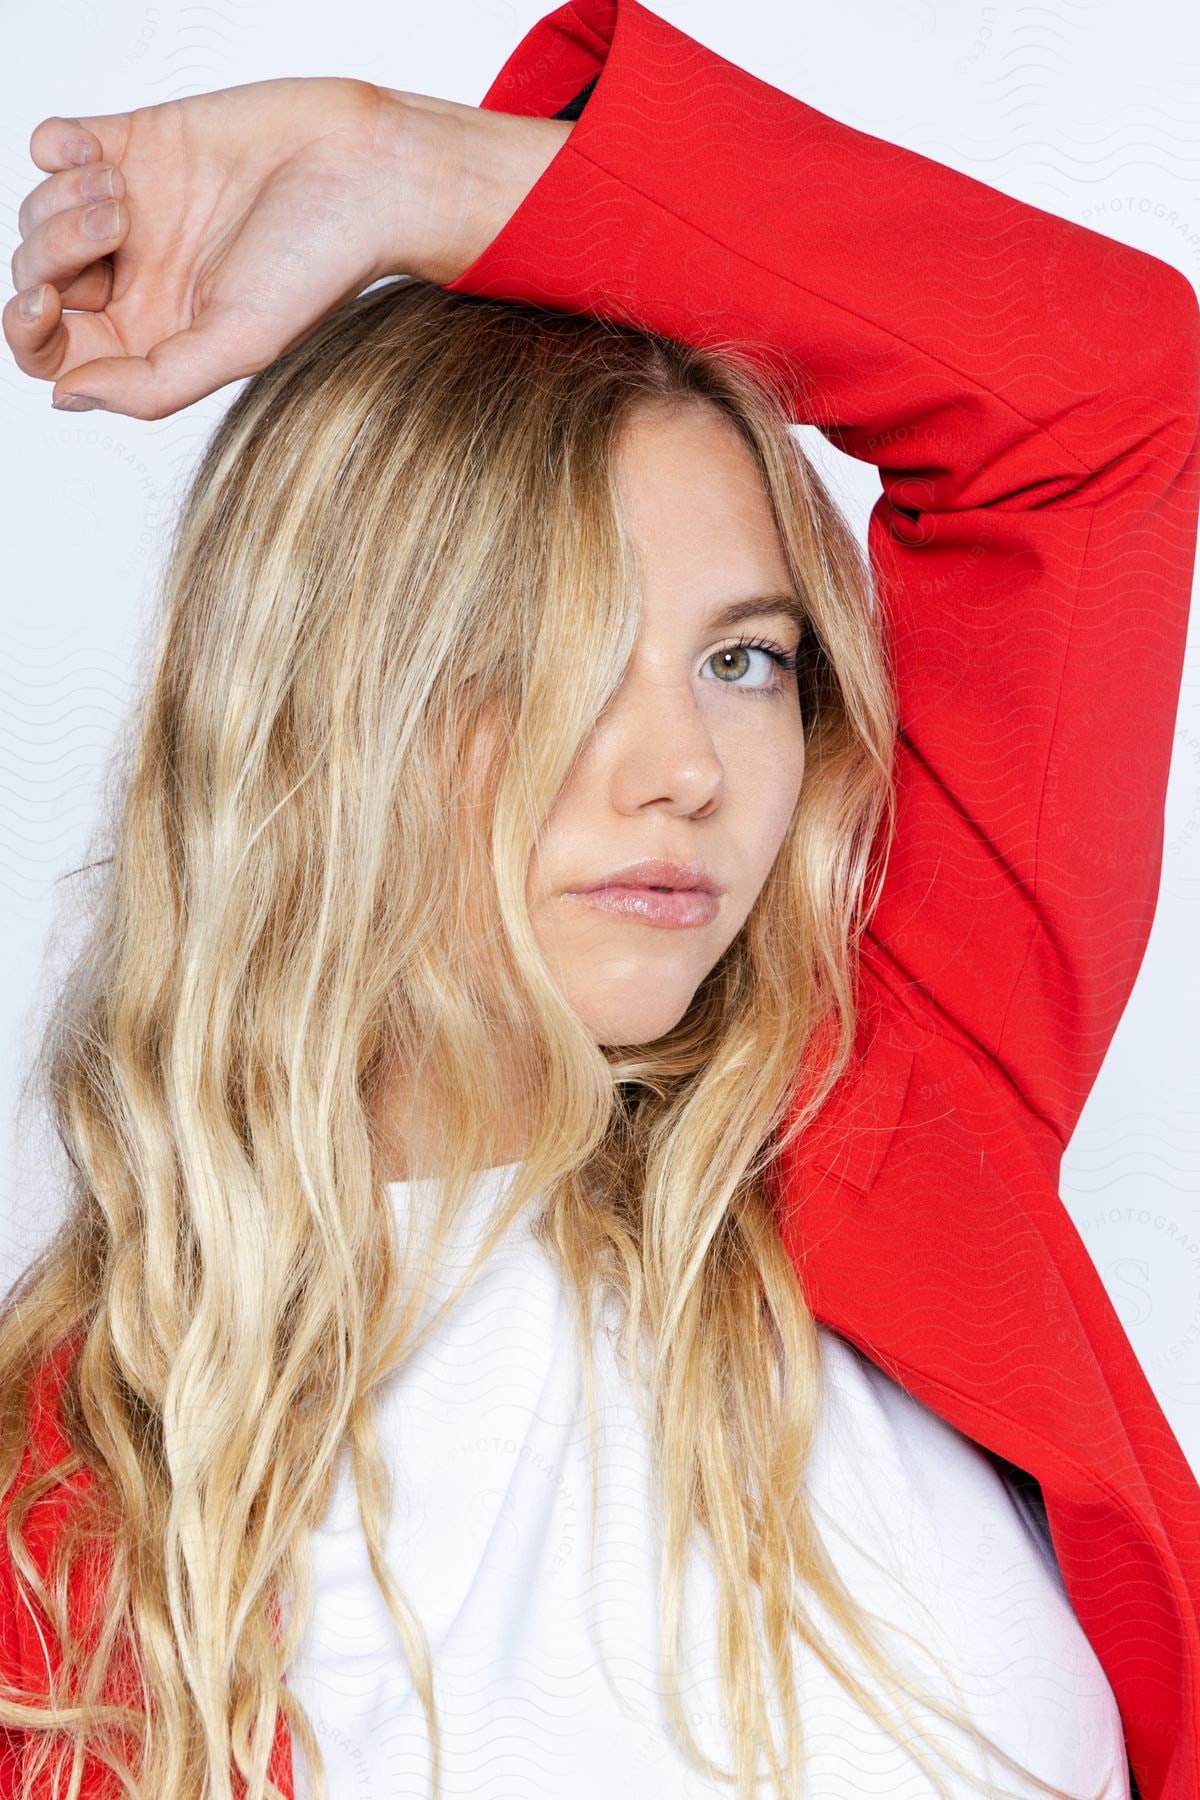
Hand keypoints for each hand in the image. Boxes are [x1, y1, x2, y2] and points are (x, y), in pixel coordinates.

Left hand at [5, 78, 450, 420]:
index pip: (57, 352)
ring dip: (63, 199)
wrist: (362, 168)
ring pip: (38, 210)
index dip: (30, 333)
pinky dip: (58, 150)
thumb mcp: (240, 343)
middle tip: (116, 228)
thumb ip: (153, 384)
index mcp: (157, 337)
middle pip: (38, 279)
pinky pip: (51, 145)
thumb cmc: (321, 263)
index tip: (43, 303)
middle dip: (52, 253)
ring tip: (125, 194)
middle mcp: (137, 279)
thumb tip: (68, 397)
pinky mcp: (133, 142)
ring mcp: (131, 210)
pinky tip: (101, 155)